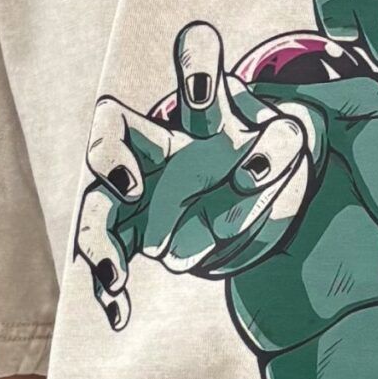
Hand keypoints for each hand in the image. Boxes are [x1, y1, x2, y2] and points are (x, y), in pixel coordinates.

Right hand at [75, 24, 317, 325]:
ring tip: (114, 275)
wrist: (240, 196)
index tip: (203, 86)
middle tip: (131, 184)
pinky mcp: (129, 238)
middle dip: (109, 158)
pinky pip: (109, 262)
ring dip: (99, 244)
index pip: (194, 75)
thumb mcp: (281, 147)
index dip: (193, 65)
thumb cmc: (255, 159)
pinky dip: (110, 290)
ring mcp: (133, 198)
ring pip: (96, 213)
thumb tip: (257, 167)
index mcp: (200, 116)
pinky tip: (119, 313)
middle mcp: (153, 151)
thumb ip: (279, 147)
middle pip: (109, 138)